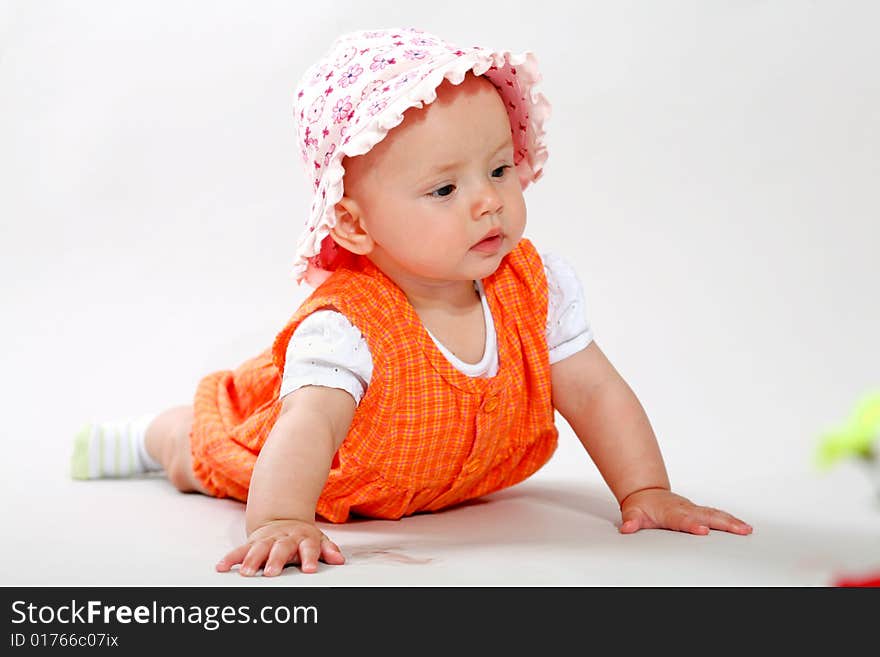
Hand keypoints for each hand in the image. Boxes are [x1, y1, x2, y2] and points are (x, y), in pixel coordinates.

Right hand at [215, 519, 344, 575]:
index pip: (308, 547)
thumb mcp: (318, 540)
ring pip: (259, 548)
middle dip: (275, 560)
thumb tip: (339, 560)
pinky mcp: (252, 542)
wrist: (283, 519)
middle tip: (271, 573)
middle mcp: (285, 538)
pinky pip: (240, 549)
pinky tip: (222, 567)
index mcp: (303, 537)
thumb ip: (328, 550)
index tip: (308, 570)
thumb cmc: (302, 537)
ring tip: (246, 573)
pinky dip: (231, 558)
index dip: (309, 558)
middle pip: (281, 548)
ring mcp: (267, 539)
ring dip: (251, 560)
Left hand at [619, 488, 752, 535]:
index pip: (683, 520)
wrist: (646, 492)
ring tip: (747, 529)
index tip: (703, 531)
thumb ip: (631, 521)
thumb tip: (627, 528)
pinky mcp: (699, 511)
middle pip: (706, 516)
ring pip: (715, 514)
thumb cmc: (642, 505)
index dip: (693, 525)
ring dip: (731, 521)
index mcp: (670, 511)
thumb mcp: (633, 513)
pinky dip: (730, 520)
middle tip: (740, 530)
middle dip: (723, 523)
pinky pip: (717, 514)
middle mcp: (685, 509)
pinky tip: (743, 527)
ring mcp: (694, 509)